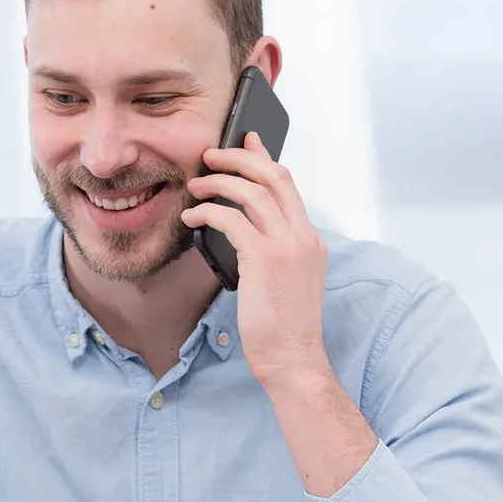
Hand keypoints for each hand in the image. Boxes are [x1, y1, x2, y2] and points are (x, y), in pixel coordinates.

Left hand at [182, 131, 329, 390]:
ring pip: (252, 191)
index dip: (264, 158)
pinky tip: (191, 218)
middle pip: (273, 176)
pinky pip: (231, 219)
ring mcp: (287, 247)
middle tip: (211, 155)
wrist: (293, 359)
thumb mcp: (286, 283)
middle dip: (239, 157)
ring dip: (218, 182)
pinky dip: (207, 213)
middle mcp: (303, 237)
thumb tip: (244, 233)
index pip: (288, 185)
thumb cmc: (283, 329)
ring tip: (195, 186)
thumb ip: (274, 253)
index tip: (246, 142)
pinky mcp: (264, 259)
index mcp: (311, 241)